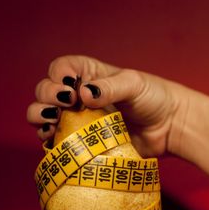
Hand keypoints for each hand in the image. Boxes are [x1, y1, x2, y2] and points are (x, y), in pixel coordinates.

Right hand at [27, 55, 185, 156]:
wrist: (168, 127)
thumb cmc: (153, 98)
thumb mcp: (134, 84)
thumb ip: (109, 87)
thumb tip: (82, 94)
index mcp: (89, 74)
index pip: (60, 68)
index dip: (58, 77)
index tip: (72, 89)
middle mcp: (78, 95)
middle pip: (45, 90)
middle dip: (47, 96)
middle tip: (66, 105)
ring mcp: (77, 119)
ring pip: (43, 114)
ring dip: (40, 117)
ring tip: (54, 122)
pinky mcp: (81, 141)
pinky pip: (55, 139)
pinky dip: (49, 139)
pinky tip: (54, 139)